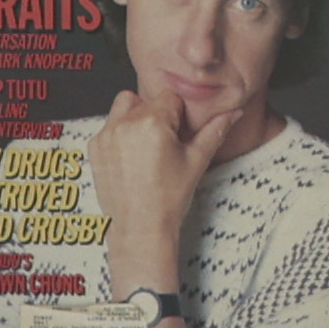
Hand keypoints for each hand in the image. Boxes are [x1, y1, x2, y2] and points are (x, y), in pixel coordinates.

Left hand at [79, 84, 265, 295]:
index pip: (170, 97)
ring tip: (146, 148)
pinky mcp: (95, 147)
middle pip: (147, 100)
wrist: (140, 230)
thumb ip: (215, 130)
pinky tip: (132, 159)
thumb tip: (233, 112)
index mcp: (153, 122)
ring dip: (136, 118)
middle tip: (163, 146)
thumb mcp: (196, 161)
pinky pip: (110, 127)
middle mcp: (126, 124)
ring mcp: (107, 135)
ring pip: (125, 107)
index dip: (178, 117)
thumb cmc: (168, 200)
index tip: (178, 137)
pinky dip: (121, 135)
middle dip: (157, 116)